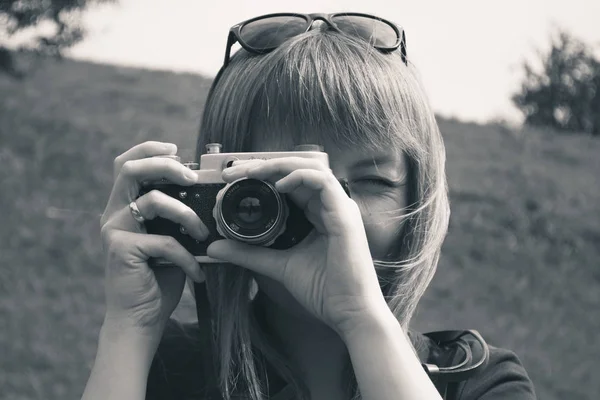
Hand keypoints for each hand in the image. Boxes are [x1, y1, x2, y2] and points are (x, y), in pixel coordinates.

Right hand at [100, 141, 208, 335]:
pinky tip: (197, 274)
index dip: (150, 150)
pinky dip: (187, 257)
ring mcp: (114, 230)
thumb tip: (206, 193)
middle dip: (165, 165)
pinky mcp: (122, 250)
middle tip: (192, 178)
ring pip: (152, 200)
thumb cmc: (159, 278)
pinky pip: (164, 242)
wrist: (140, 319)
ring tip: (203, 234)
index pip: (128, 164)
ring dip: (187, 215)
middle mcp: (114, 214)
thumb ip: (177, 215)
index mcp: (124, 206)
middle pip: (131, 169)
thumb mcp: (171, 238)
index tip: (177, 150)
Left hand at [206, 157, 386, 335]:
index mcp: (318, 213)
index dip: (262, 174)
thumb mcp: (278, 266)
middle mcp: (330, 205)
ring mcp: (339, 208)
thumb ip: (248, 254)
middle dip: (264, 164)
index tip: (232, 180)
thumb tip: (214, 247)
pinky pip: (323, 182)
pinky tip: (279, 185)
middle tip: (233, 172)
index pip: (290, 181)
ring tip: (250, 172)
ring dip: (278, 165)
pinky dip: (300, 177)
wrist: (350, 314)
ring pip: (310, 167)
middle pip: (297, 168)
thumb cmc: (324, 291)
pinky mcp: (344, 216)